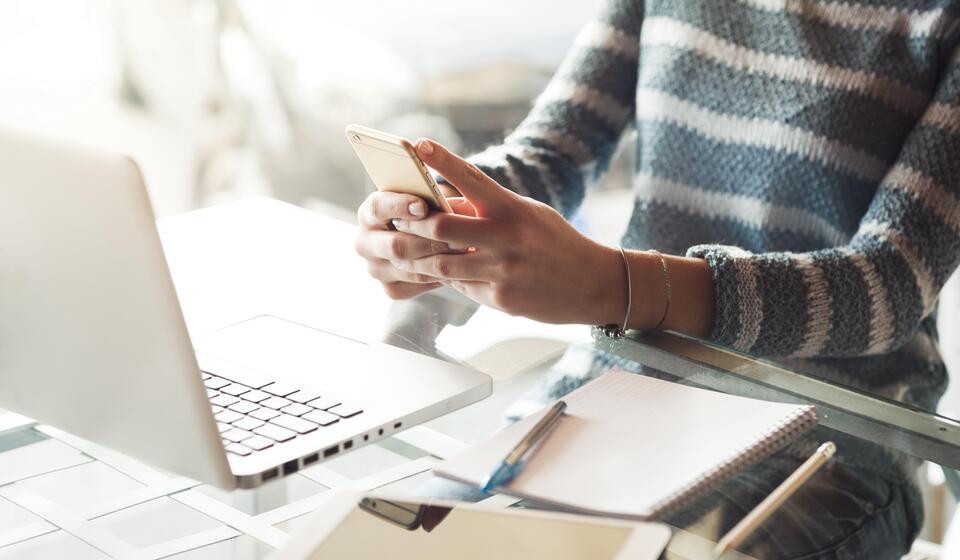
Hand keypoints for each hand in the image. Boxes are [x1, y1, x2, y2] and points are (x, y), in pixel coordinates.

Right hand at [354, 189, 448, 299]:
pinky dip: (437, 277)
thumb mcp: (424, 197)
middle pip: (395, 246)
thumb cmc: (426, 209)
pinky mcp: (390, 288)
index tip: (423, 207)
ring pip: (408, 269)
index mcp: (369, 213)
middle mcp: (365, 243)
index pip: (377, 208)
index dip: (400, 206)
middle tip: (458, 239)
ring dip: (438, 262)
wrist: (423, 236)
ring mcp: (375, 268)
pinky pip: (415, 285)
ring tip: (463, 254)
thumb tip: (447, 208)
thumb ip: (429, 199)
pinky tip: (455, 268)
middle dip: (429, 242)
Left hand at [391, 139, 625, 324]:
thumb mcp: (528, 214)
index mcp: (513, 208)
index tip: (419, 144)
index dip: (442, 160)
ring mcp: (503, 270)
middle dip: (413, 225)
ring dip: (418, 258)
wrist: (593, 283)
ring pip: (442, 264)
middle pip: (442, 228)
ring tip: (406, 252)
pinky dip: (447, 280)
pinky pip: (461, 287)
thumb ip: (490, 209)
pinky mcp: (502, 298)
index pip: (472, 178)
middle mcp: (506, 237)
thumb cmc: (556, 242)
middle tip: (397, 221)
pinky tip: (439, 275)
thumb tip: (446, 205)